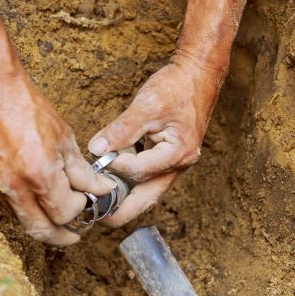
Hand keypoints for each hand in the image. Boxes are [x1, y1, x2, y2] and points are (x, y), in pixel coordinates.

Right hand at [0, 71, 113, 245]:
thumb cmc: (28, 107)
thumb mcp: (64, 138)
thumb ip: (82, 171)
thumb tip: (100, 190)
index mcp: (39, 175)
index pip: (65, 214)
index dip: (79, 210)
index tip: (85, 202)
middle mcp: (12, 187)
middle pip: (40, 231)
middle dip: (61, 237)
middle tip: (74, 235)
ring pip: (20, 219)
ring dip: (40, 219)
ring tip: (54, 210)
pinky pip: (2, 203)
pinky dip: (20, 203)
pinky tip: (29, 189)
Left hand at [88, 51, 225, 225]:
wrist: (197, 75)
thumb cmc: (176, 87)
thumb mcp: (146, 105)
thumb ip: (121, 130)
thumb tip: (96, 149)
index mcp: (178, 153)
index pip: (141, 171)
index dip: (118, 167)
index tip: (100, 158)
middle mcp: (180, 163)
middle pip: (149, 197)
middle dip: (124, 211)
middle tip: (99, 220)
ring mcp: (176, 163)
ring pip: (149, 190)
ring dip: (128, 199)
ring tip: (103, 207)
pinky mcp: (170, 157)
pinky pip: (150, 177)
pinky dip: (133, 183)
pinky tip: (115, 184)